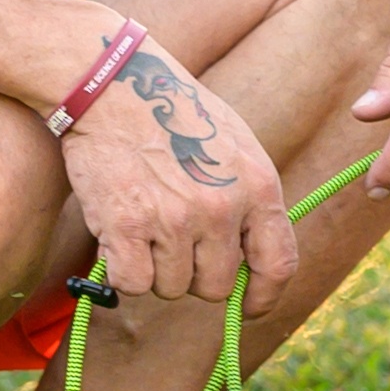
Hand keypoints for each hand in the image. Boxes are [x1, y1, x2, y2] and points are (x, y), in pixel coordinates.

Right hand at [56, 46, 301, 301]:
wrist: (111, 83)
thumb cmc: (170, 112)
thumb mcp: (233, 146)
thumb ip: (248, 200)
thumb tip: (249, 260)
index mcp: (258, 186)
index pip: (277, 264)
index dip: (264, 296)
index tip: (248, 307)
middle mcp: (222, 208)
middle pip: (216, 285)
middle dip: (193, 274)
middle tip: (170, 242)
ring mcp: (175, 220)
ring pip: (171, 287)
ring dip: (154, 268)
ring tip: (141, 224)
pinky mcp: (128, 226)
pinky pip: (132, 283)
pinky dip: (120, 270)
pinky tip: (115, 237)